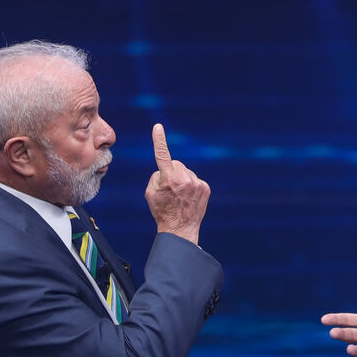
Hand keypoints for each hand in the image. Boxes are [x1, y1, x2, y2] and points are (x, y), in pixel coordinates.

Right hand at [145, 123, 208, 245]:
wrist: (180, 229)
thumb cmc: (162, 210)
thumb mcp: (150, 192)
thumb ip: (157, 175)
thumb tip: (167, 169)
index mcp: (168, 179)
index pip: (162, 155)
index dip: (159, 140)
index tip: (157, 127)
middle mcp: (184, 179)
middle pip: (176, 163)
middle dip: (171, 172)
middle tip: (169, 189)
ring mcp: (197, 183)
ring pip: (186, 171)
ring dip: (182, 179)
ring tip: (180, 196)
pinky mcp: (205, 188)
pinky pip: (195, 179)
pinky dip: (191, 185)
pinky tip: (188, 198)